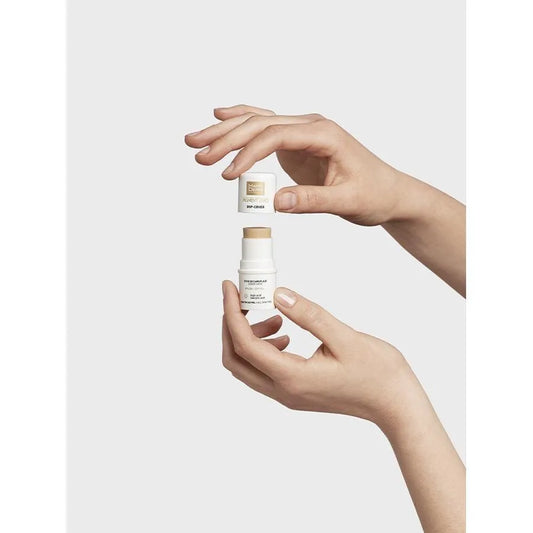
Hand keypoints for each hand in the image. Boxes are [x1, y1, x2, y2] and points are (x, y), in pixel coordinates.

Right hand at [185, 104, 405, 225]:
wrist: (387, 192)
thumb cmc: (373, 194)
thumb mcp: (346, 201)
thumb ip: (311, 200)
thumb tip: (273, 202)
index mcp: (324, 134)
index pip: (276, 136)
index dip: (248, 153)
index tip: (227, 174)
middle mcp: (311, 126)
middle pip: (260, 124)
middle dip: (225, 138)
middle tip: (197, 152)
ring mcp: (302, 132)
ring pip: (257, 123)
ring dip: (225, 131)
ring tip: (195, 141)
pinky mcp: (297, 143)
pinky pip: (264, 129)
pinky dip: (241, 125)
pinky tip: (221, 119)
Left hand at [222, 280, 465, 531]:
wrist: (395, 405)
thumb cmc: (378, 373)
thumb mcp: (344, 337)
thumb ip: (308, 314)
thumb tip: (277, 293)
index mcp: (292, 377)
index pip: (244, 344)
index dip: (231, 312)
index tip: (229, 287)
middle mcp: (284, 391)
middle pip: (236, 359)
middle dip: (231, 325)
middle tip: (240, 297)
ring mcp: (288, 395)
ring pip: (248, 367)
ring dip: (248, 337)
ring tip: (272, 316)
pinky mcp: (296, 392)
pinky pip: (265, 371)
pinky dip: (263, 348)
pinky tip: (284, 332)